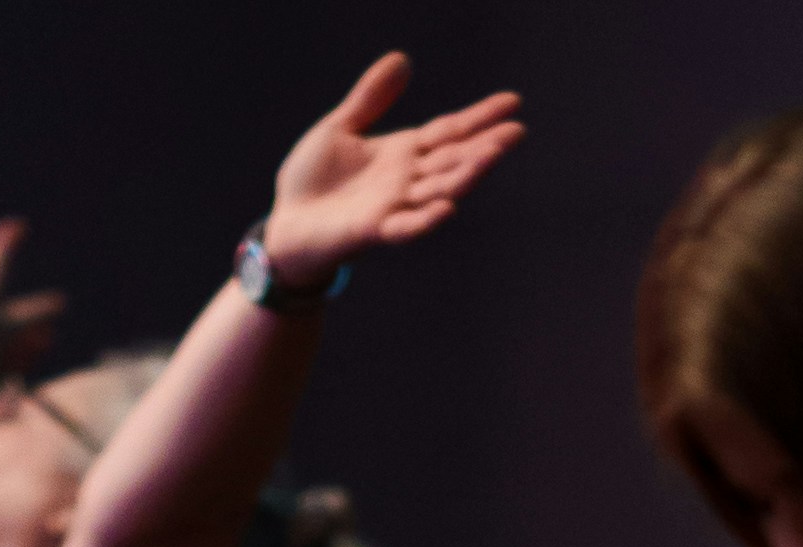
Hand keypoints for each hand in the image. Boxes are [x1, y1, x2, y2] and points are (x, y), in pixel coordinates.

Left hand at [262, 53, 522, 289]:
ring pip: (437, 190)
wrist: (284, 226)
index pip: (449, 132)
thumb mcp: (340, 128)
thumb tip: (402, 59)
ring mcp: (391, 207)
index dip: (479, 118)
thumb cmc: (311, 181)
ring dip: (466, 175)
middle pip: (453, 160)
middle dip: (485, 147)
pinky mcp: (370, 231)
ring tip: (492, 156)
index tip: (512, 103)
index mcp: (402, 154)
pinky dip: (424, 221)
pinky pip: (404, 227)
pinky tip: (446, 208)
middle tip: (517, 131)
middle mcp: (405, 181)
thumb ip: (370, 99)